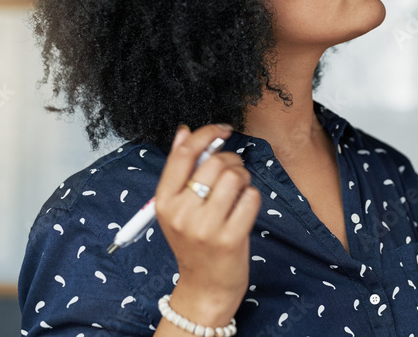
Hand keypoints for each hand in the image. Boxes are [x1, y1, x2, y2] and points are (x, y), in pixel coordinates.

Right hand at [154, 124, 260, 325]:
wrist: (204, 288)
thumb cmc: (194, 243)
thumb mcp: (177, 208)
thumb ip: (179, 169)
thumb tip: (182, 131)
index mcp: (164, 201)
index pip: (184, 153)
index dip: (206, 133)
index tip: (222, 129)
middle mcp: (181, 213)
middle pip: (215, 163)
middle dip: (232, 160)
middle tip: (234, 172)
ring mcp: (205, 227)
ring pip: (235, 176)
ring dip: (244, 178)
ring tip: (239, 192)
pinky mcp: (230, 238)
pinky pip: (251, 197)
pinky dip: (253, 198)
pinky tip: (244, 209)